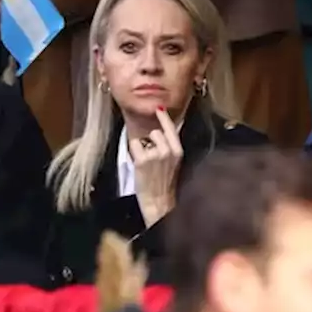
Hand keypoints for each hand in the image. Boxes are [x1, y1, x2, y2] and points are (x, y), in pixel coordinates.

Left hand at [128, 108, 183, 226]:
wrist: (159, 203)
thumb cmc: (164, 184)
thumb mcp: (173, 164)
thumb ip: (168, 147)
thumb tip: (159, 131)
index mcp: (178, 152)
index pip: (171, 129)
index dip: (164, 117)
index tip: (158, 108)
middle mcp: (168, 151)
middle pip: (154, 132)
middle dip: (150, 140)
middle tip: (151, 157)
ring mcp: (155, 155)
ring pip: (143, 138)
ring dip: (141, 147)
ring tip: (146, 163)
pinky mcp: (142, 160)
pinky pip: (133, 145)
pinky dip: (133, 152)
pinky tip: (139, 165)